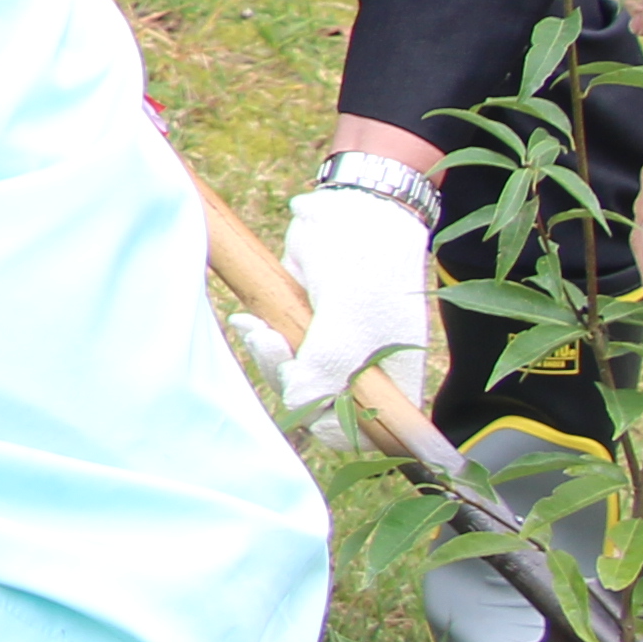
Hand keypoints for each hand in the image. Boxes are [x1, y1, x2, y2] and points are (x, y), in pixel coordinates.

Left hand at [222, 183, 431, 441]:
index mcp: (393, 384)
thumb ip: (325, 370)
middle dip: (288, 381)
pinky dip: (263, 341)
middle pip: (317, 407)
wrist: (354, 210)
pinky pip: (280, 351)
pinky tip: (249, 324)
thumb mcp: (349, 325)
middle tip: (274, 345)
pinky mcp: (308, 328)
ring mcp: (336, 350)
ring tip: (259, 330)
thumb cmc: (366, 267)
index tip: (309, 396)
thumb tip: (297, 403)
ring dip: (270, 358)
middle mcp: (365, 373)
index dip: (329, 421)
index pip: (359, 431)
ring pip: (292, 379)